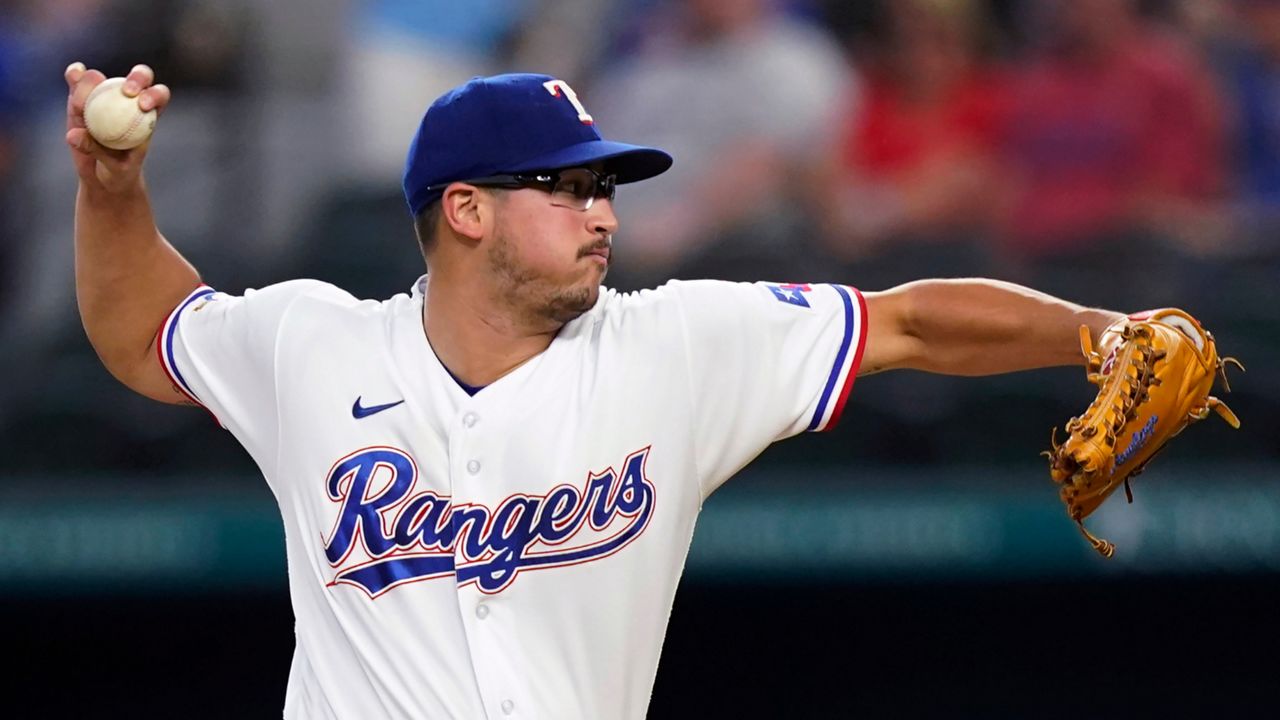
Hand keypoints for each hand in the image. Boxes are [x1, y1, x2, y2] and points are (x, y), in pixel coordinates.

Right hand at [64, 62, 170, 193]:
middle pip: (139, 78)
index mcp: (148, 115)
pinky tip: (73, 75)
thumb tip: (74, 135)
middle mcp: (128, 100)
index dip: (154, 95)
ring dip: (92, 83)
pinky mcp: (82, 96)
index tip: (143, 105)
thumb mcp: (114, 168)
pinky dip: (75, 76)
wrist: (102, 175)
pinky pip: (78, 82)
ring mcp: (104, 95)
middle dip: (137, 78)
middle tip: (127, 92)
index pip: (158, 97)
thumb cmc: (117, 172)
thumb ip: (97, 150)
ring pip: (103, 78)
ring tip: (79, 106)